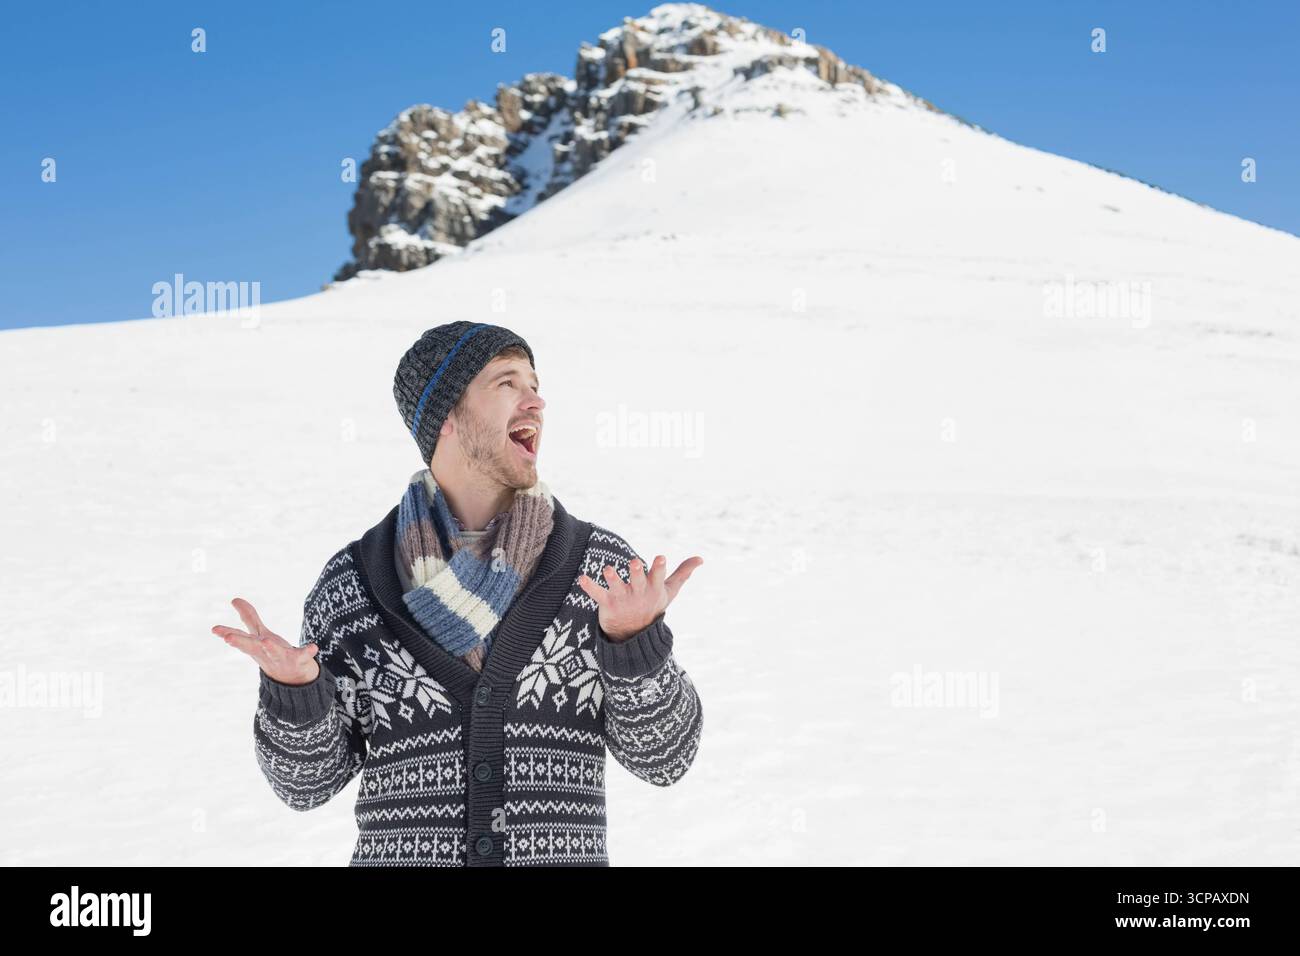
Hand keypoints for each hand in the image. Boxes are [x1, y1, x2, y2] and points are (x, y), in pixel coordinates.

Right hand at [212, 597, 320, 685]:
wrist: (292, 681)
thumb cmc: (272, 653)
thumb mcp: (259, 634)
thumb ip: (249, 617)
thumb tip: (234, 599)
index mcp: (256, 645)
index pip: (240, 638)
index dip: (227, 633)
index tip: (215, 629)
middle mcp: (266, 652)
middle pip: (251, 647)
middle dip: (240, 642)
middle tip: (228, 638)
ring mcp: (281, 658)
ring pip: (274, 652)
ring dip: (270, 647)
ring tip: (266, 640)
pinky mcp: (299, 661)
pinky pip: (304, 656)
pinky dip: (308, 652)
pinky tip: (313, 647)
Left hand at [578, 554, 702, 641]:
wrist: (634, 635)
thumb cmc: (653, 606)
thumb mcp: (669, 591)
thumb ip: (682, 573)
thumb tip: (700, 558)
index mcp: (653, 588)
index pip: (657, 577)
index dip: (659, 568)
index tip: (660, 558)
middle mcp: (638, 593)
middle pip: (637, 581)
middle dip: (636, 571)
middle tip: (634, 562)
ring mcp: (622, 599)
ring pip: (616, 587)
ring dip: (612, 578)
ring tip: (608, 569)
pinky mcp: (607, 604)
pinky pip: (597, 595)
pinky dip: (590, 587)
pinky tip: (582, 578)